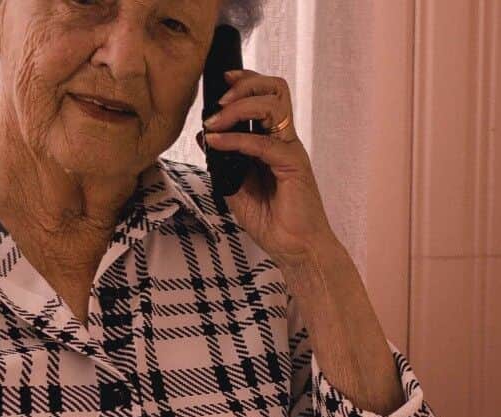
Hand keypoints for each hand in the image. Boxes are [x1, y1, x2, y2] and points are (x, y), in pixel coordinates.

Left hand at [194, 68, 339, 270]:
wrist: (295, 249)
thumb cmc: (272, 223)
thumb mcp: (237, 190)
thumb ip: (223, 163)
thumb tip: (204, 136)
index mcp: (273, 143)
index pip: (265, 97)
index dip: (244, 83)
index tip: (219, 84)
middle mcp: (284, 141)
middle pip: (274, 89)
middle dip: (244, 85)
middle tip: (217, 101)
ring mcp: (290, 151)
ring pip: (273, 105)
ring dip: (239, 106)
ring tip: (215, 120)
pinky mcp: (293, 165)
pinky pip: (262, 143)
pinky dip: (236, 139)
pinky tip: (217, 142)